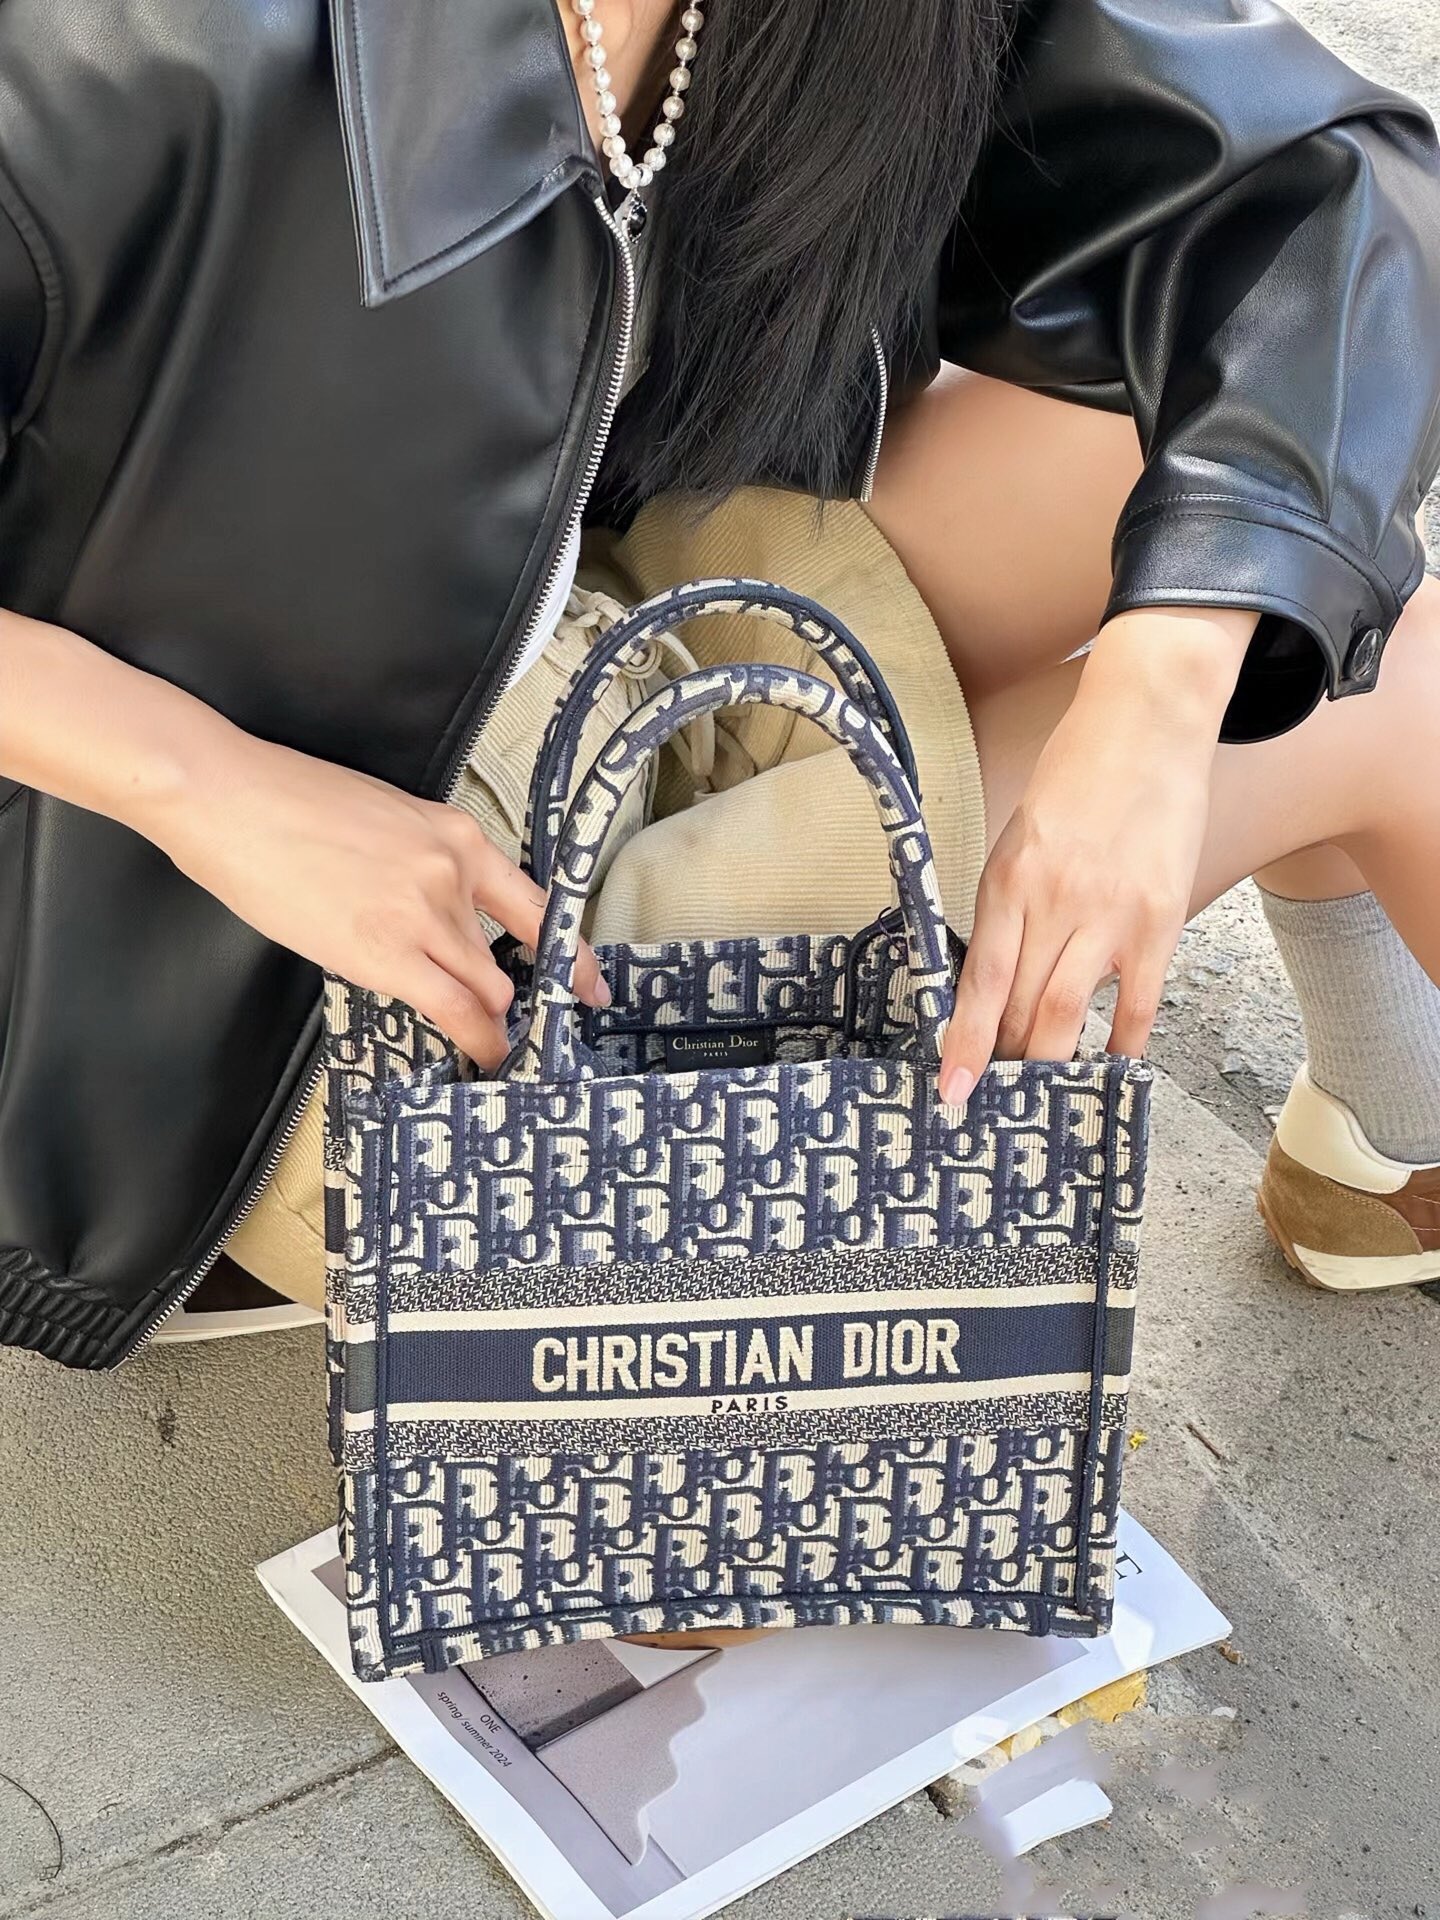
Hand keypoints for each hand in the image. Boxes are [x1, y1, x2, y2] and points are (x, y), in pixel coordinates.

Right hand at [140, 722, 609, 1069]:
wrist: (228, 796)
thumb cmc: (284, 803)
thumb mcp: (381, 820)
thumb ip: (417, 867)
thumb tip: (421, 916)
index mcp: (456, 834)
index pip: (535, 903)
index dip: (567, 952)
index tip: (587, 982)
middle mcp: (454, 871)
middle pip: (511, 954)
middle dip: (520, 998)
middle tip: (526, 1032)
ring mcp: (425, 912)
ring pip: (488, 986)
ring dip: (494, 1022)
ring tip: (499, 1052)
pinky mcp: (387, 950)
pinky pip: (456, 1009)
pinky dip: (479, 1040)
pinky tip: (486, 1058)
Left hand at [938, 609, 1254, 1104]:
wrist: (1148, 721)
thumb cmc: (1077, 775)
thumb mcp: (1020, 836)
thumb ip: (1008, 905)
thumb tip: (994, 978)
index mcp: (1009, 881)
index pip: (981, 982)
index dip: (965, 1042)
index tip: (954, 1088)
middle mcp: (1056, 903)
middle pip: (1022, 1008)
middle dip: (1006, 1061)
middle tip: (996, 1100)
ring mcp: (1111, 915)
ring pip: (1069, 1013)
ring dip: (1051, 1062)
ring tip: (1040, 1095)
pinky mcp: (1160, 919)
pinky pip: (1138, 1004)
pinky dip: (1121, 1045)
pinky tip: (1109, 1072)